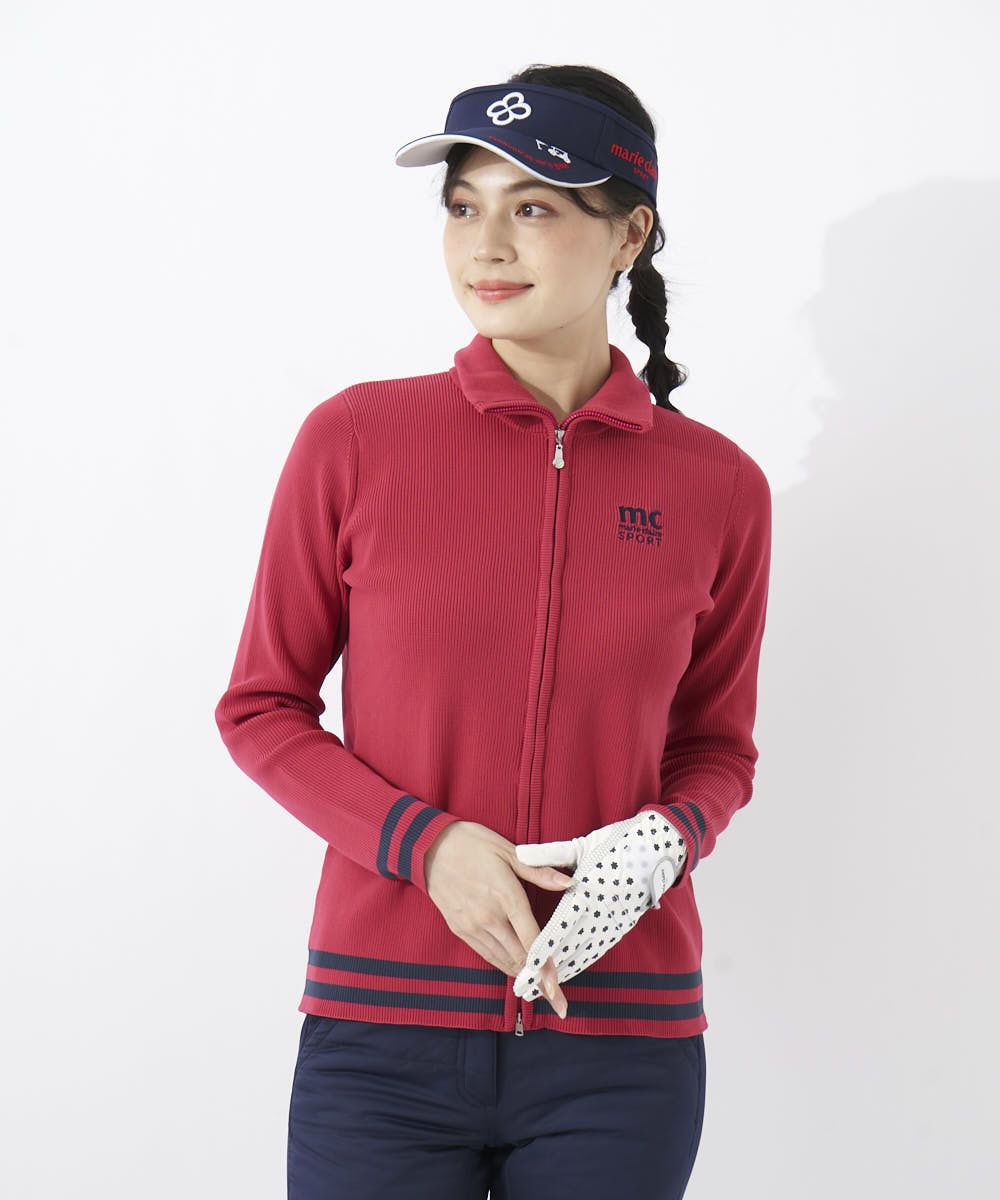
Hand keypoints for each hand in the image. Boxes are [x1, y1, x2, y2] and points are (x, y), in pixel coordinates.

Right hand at [424, 821, 576, 1015]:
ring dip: (521, 972)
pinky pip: (486, 954)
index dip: (545, 965)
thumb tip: (569, 883)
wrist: (429, 847)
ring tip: (538, 982)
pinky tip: (514, 966)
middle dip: (537, 976)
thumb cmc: (472, 844)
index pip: (531, 939)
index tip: (556, 985)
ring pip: (502, 960)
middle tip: (553, 989)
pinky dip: (502, 963)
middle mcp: (489, 917)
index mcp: (506, 896)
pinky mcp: (459, 929)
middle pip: (518, 957)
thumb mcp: (509, 851)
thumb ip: (540, 872)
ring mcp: (472, 925)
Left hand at [511, 811, 686, 1001]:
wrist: (659, 849)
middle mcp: (599, 915)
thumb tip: (518, 853)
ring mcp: (613, 923)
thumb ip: (548, 855)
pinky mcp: (622, 926)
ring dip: (561, 973)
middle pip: (567, 950)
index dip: (541, 950)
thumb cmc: (616, 843)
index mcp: (586, 894)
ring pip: (583, 955)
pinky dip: (582, 963)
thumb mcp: (581, 846)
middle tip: (522, 989)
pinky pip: (598, 950)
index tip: (524, 967)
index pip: (558, 929)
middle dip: (544, 972)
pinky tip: (569, 972)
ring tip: (540, 990)